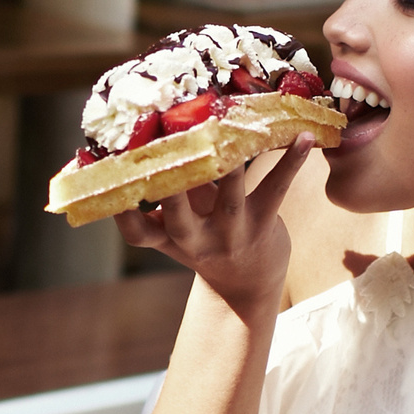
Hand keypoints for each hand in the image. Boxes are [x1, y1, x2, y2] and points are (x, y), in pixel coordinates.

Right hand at [114, 137, 312, 314]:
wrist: (247, 281)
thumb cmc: (204, 239)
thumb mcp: (174, 227)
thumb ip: (159, 194)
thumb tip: (136, 141)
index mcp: (170, 238)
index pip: (137, 233)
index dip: (120, 216)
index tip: (109, 192)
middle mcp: (197, 240)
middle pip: (178, 218)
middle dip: (170, 191)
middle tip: (165, 156)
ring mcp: (232, 233)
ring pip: (229, 200)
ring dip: (232, 167)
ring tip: (235, 132)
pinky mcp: (263, 223)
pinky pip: (276, 190)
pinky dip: (290, 163)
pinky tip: (305, 139)